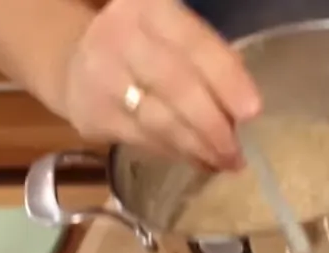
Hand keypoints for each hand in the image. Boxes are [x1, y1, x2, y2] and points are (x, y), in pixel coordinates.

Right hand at [63, 0, 260, 169]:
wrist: (76, 58)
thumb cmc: (145, 46)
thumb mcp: (174, 34)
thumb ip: (207, 60)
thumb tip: (244, 112)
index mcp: (150, 8)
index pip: (195, 44)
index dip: (226, 79)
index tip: (252, 112)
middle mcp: (121, 36)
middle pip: (176, 85)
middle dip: (212, 124)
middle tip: (237, 151)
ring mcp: (101, 76)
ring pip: (159, 120)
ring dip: (197, 147)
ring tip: (224, 161)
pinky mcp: (92, 113)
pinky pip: (143, 139)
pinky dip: (175, 154)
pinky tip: (197, 159)